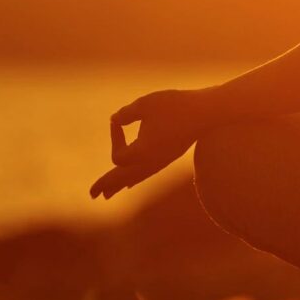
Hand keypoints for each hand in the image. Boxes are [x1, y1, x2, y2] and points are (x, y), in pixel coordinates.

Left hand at [89, 88, 213, 199]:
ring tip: (107, 195)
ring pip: (136, 178)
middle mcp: (152, 162)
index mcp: (144, 153)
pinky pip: (146, 173)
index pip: (119, 156)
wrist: (207, 112)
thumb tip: (114, 120)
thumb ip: (126, 114)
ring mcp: (161, 162)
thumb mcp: (145, 104)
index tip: (117, 121)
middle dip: (108, 184)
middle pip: (124, 178)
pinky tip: (130, 183)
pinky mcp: (167, 157)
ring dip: (119, 185)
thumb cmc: (175, 106)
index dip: (114, 138)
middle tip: (92, 195)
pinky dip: (134, 178)